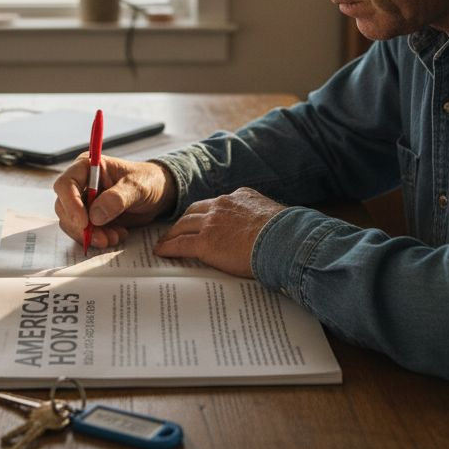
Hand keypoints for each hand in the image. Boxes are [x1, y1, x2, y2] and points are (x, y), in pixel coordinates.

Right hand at [53, 155, 176, 247]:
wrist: (160, 194)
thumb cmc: (148, 181)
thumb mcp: (138, 186)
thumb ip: (118, 198)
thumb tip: (95, 215)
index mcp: (88, 166)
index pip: (66, 184)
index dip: (70, 204)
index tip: (84, 222)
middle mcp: (81, 184)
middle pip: (64, 207)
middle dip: (82, 227)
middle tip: (103, 238)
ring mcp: (84, 202)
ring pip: (72, 223)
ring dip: (91, 235)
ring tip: (115, 237)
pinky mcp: (91, 218)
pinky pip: (84, 232)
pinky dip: (97, 238)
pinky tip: (117, 235)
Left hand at [153, 188, 285, 277]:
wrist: (284, 241)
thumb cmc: (287, 234)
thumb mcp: (274, 217)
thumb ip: (262, 219)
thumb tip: (267, 231)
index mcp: (240, 197)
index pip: (217, 203)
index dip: (206, 212)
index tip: (202, 218)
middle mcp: (223, 205)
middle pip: (195, 210)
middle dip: (185, 220)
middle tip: (177, 229)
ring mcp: (212, 223)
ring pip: (184, 225)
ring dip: (173, 233)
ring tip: (165, 241)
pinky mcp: (205, 242)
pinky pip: (180, 244)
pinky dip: (169, 247)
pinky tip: (162, 251)